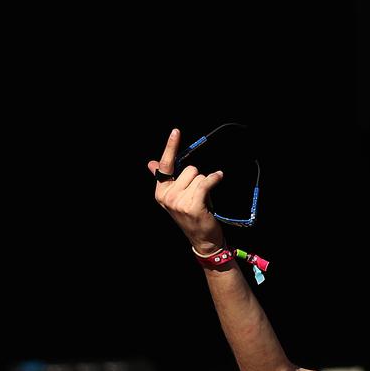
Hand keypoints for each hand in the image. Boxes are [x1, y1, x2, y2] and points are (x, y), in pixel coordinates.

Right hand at [148, 129, 225, 252]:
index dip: (170, 147)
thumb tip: (151, 163)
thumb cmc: (192, 214)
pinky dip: (215, 178)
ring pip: (199, 176)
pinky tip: (218, 177)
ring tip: (204, 200)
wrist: (202, 238)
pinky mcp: (192, 205)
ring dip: (205, 185)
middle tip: (198, 196)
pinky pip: (206, 182)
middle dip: (197, 178)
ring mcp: (178, 201)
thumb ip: (165, 179)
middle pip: (189, 169)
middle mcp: (167, 196)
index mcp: (161, 191)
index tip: (176, 131)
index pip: (165, 165)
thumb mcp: (176, 196)